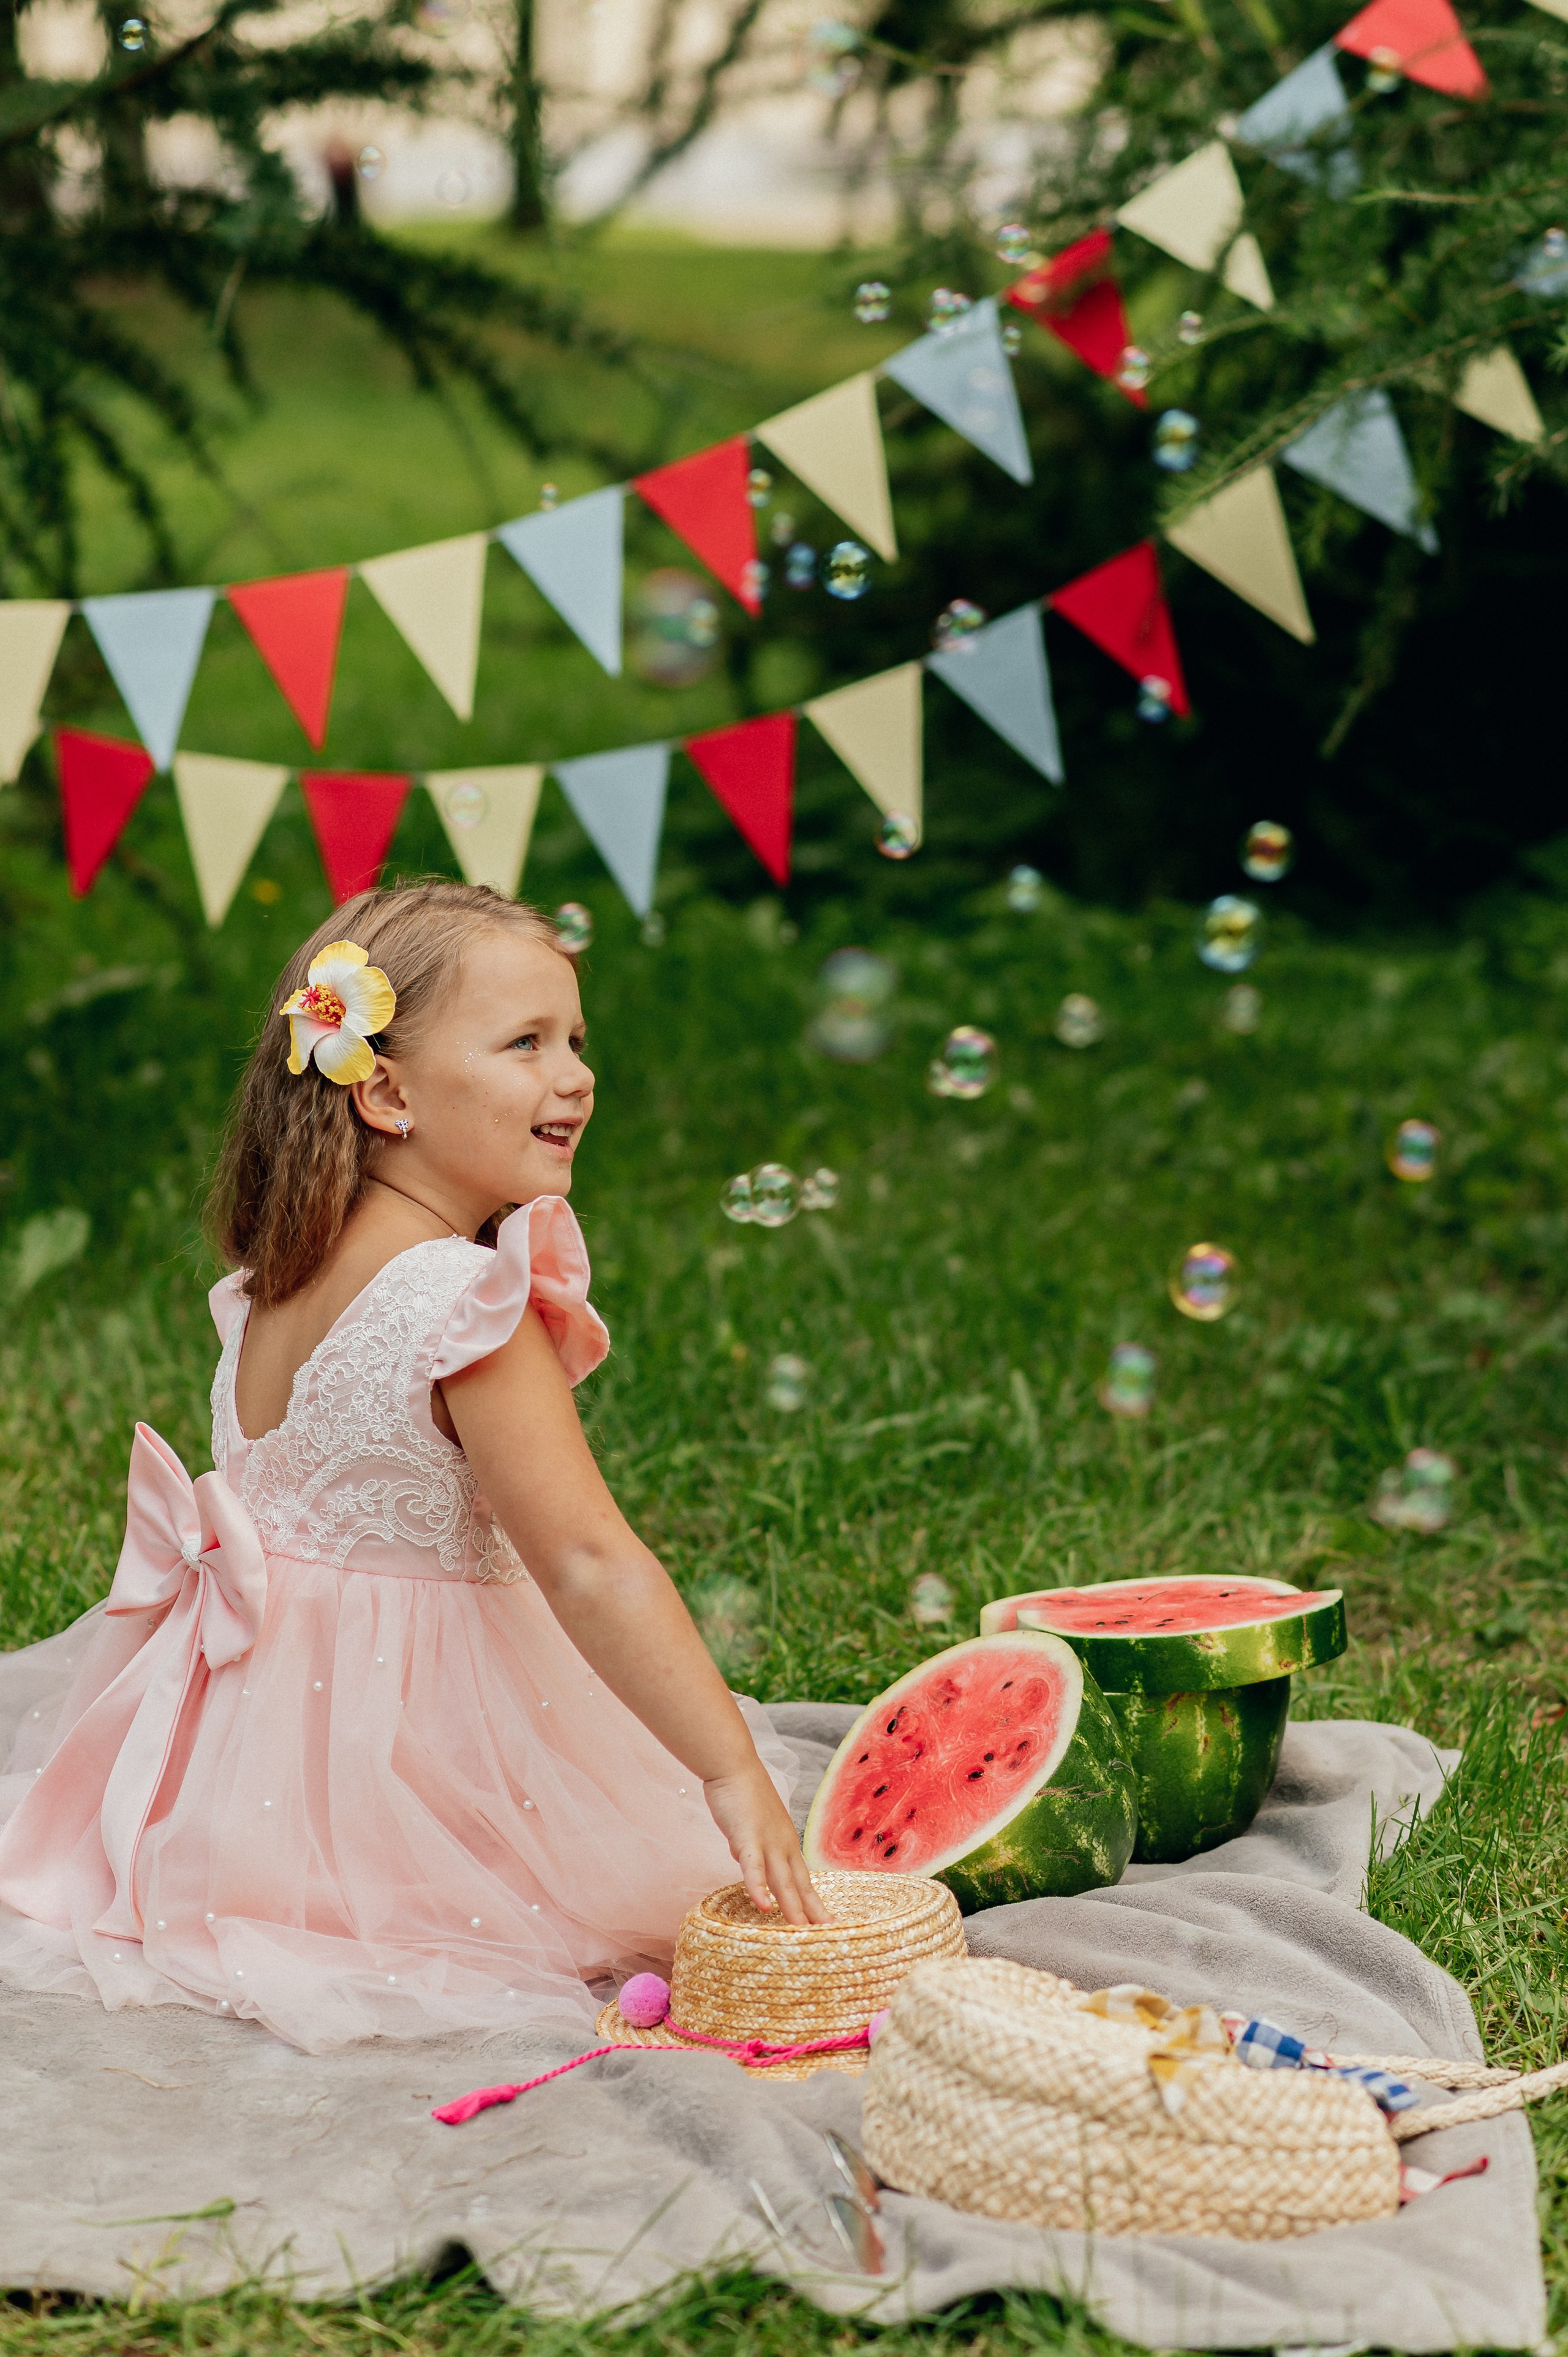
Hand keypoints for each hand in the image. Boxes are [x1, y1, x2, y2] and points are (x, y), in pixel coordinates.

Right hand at [703, 1762, 828, 1925]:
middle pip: (800, 1884)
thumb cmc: (741, 1792)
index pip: (803, 1878)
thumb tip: (743, 1859)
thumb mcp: (751, 1825)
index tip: (827, 1922)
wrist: (733, 1765)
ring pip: (782, 1881)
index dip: (813, 1901)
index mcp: (785, 1842)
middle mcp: (783, 1844)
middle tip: (828, 1933)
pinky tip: (764, 1907)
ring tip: (802, 1932)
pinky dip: (758, 1887)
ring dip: (792, 1908)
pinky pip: (753, 1867)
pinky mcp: (746, 1838)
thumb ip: (750, 1845)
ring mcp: (767, 1841)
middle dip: (813, 1911)